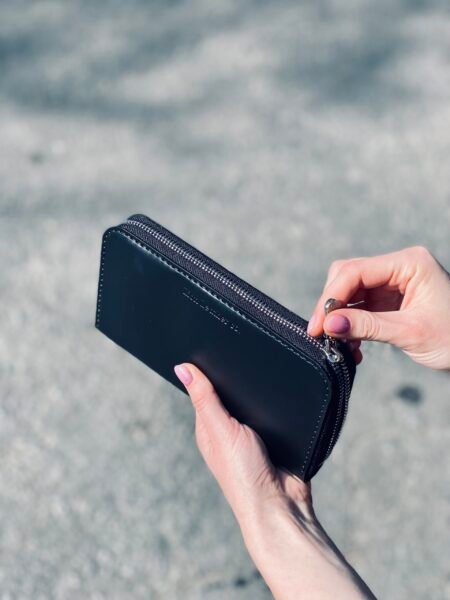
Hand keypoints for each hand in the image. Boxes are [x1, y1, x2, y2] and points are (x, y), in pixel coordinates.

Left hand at [174, 363, 375, 599]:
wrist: (283, 505)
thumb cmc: (244, 474)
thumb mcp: (221, 430)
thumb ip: (205, 398)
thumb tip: (182, 368)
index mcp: (208, 427)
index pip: (204, 390)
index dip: (206, 369)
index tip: (212, 343)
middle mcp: (228, 430)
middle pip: (231, 393)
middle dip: (236, 377)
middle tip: (243, 350)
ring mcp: (253, 434)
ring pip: (254, 400)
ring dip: (259, 390)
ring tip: (264, 368)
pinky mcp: (276, 437)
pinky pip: (276, 411)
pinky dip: (278, 402)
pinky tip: (282, 390)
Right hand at [307, 246, 449, 369]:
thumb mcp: (410, 332)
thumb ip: (367, 326)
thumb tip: (329, 325)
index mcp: (409, 263)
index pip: (355, 271)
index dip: (331, 297)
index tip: (318, 325)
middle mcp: (399, 267)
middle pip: (348, 276)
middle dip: (332, 305)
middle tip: (322, 333)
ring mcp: (394, 282)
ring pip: (351, 291)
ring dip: (340, 317)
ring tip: (336, 343)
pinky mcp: (390, 299)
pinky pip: (360, 306)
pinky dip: (351, 324)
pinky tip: (351, 345)